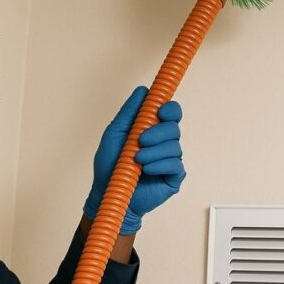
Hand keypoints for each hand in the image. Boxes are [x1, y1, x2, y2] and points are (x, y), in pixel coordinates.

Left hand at [84, 86, 185, 233]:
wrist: (107, 193)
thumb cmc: (110, 165)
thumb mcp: (115, 133)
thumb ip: (129, 112)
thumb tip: (143, 90)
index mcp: (153, 129)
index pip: (171, 112)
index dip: (169, 109)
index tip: (159, 111)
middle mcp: (164, 143)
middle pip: (174, 127)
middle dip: (157, 132)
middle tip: (140, 141)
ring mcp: (170, 160)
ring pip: (174, 147)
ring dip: (153, 152)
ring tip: (136, 160)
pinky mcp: (173, 177)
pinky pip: (175, 165)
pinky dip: (159, 165)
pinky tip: (145, 170)